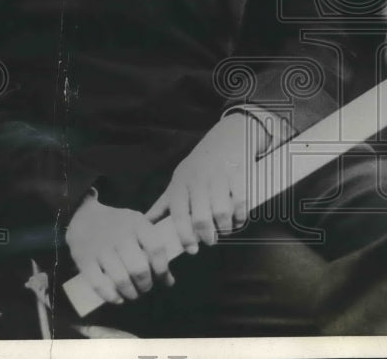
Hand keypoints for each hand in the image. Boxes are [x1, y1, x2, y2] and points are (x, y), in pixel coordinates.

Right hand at [65, 193, 174, 304]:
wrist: (83, 217)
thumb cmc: (118, 225)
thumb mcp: (138, 225)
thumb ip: (153, 247)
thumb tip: (169, 280)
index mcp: (137, 224)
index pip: (156, 249)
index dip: (163, 269)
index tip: (165, 280)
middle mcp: (120, 235)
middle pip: (139, 268)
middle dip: (146, 285)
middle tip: (146, 289)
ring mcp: (101, 248)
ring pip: (120, 279)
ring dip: (130, 293)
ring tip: (134, 295)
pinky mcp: (85, 260)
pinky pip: (99, 284)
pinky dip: (111, 296)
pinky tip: (118, 299)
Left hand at [146, 113, 263, 252]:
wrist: (227, 137)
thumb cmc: (200, 165)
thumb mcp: (180, 179)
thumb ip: (165, 203)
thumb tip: (146, 224)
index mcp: (181, 184)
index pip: (179, 215)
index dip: (184, 236)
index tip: (191, 249)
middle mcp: (198, 180)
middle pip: (200, 217)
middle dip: (206, 236)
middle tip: (210, 242)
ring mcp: (219, 177)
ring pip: (221, 212)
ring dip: (225, 228)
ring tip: (225, 231)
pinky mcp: (238, 174)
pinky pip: (240, 201)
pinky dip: (240, 216)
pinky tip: (238, 220)